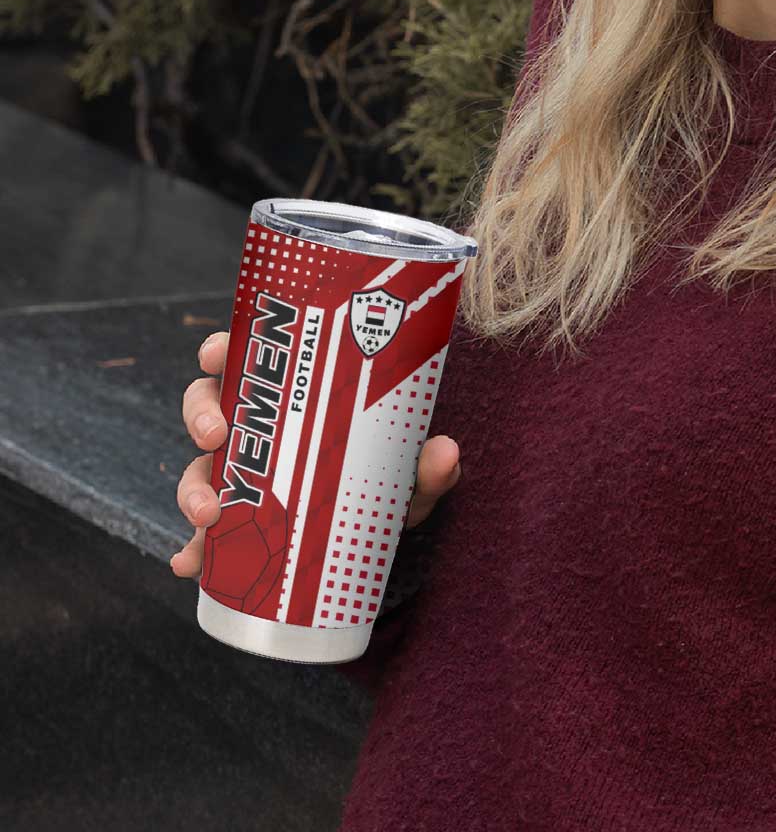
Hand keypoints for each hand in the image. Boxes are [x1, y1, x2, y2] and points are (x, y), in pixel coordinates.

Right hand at [169, 331, 461, 578]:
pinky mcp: (239, 524)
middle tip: (216, 436)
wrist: (383, 530)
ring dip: (192, 487)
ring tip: (208, 514)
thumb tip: (446, 452)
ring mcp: (243, 476)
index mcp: (290, 397)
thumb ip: (427, 466)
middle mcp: (258, 430)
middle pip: (208, 406)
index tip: (217, 354)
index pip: (246, 360)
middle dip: (201, 417)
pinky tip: (189, 565)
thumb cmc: (389, 480)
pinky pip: (205, 535)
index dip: (220, 350)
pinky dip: (193, 550)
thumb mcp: (408, 473)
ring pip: (199, 468)